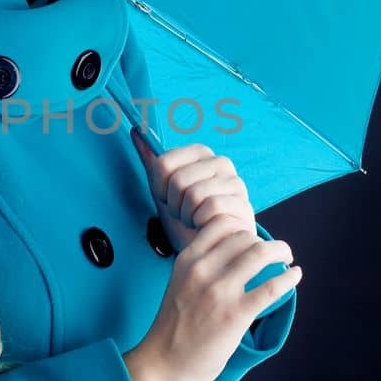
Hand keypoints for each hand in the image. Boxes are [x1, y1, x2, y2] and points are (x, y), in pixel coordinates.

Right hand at [123, 216, 301, 380]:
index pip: (219, 223)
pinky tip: (294, 276)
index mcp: (187, 260)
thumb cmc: (173, 328)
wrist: (164, 364)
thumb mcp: (179, 285)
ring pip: (261, 253)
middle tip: (275, 252)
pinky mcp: (236, 314)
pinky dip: (288, 277)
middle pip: (244, 237)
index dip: (241, 226)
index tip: (251, 239)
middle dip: (264, 241)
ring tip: (287, 258)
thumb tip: (234, 259)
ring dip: (281, 251)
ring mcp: (219, 291)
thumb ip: (200, 269)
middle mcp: (202, 269)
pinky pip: (272, 287)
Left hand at [130, 127, 256, 255]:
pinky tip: (205, 226)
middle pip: (178, 180)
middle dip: (173, 205)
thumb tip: (136, 131)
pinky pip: (211, 208)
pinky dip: (201, 222)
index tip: (168, 198)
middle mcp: (222, 163)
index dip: (159, 188)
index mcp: (201, 153)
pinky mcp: (244, 205)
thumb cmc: (184, 219)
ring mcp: (236, 183)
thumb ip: (151, 161)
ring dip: (186, 216)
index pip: (163, 163)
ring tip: (193, 220)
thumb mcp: (162, 189)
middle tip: (182, 213)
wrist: (204, 249)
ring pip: (194, 194)